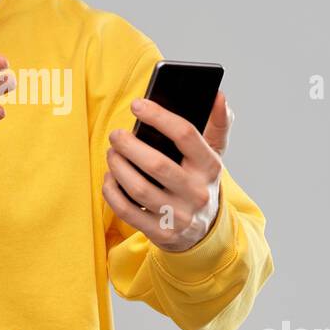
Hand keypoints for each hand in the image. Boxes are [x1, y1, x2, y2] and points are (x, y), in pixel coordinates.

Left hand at [101, 90, 233, 251]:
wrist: (202, 232)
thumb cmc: (200, 182)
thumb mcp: (213, 155)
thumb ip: (218, 125)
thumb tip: (219, 96)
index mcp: (210, 167)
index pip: (185, 135)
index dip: (158, 116)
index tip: (137, 105)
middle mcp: (197, 193)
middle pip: (157, 164)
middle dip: (129, 145)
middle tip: (115, 134)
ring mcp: (179, 216)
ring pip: (139, 188)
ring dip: (118, 166)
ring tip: (112, 153)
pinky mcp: (160, 233)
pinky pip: (127, 211)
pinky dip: (112, 192)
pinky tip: (110, 177)